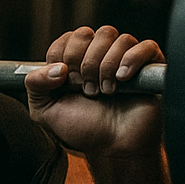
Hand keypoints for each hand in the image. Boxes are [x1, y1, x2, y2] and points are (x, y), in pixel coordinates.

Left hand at [25, 26, 163, 156]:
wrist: (113, 149)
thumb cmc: (83, 130)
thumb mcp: (46, 111)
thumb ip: (35, 85)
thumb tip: (55, 67)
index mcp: (75, 61)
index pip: (66, 39)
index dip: (64, 58)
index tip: (67, 83)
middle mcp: (99, 55)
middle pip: (89, 33)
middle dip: (83, 63)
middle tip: (86, 90)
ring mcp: (125, 59)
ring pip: (116, 38)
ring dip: (105, 67)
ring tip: (105, 92)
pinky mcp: (150, 67)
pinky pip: (145, 46)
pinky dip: (131, 60)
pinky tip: (122, 80)